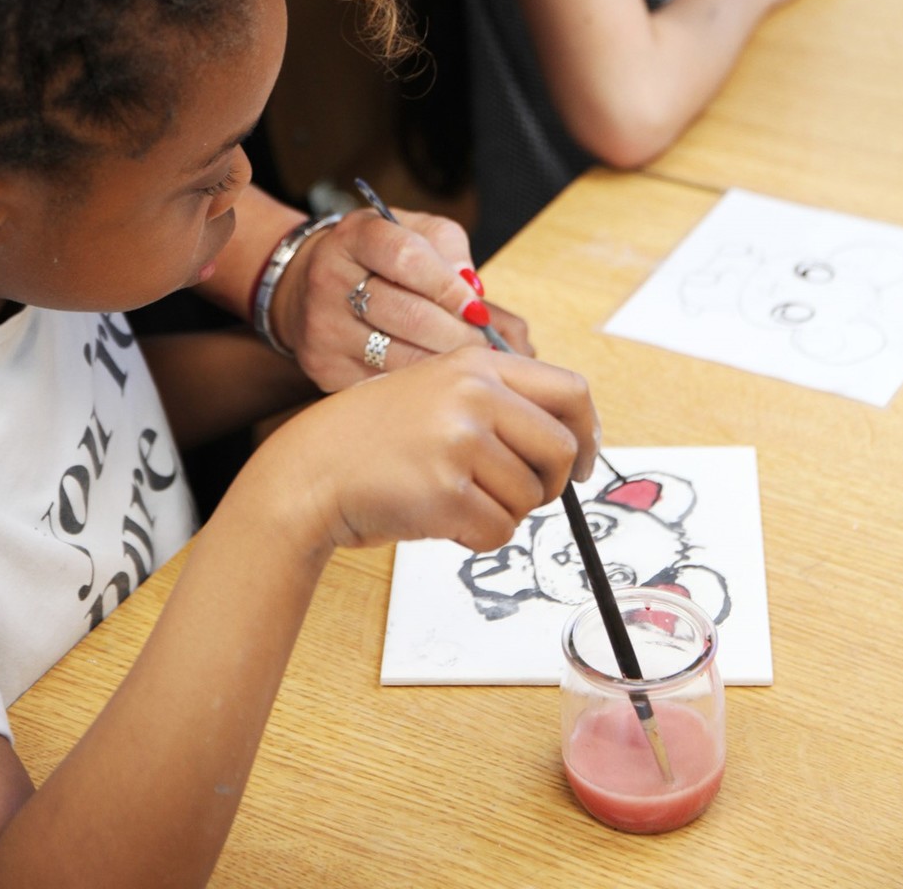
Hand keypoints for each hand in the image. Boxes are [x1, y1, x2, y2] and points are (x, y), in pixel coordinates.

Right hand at [259, 347, 598, 554]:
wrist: (312, 468)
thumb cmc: (375, 437)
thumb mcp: (438, 388)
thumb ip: (498, 399)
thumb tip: (572, 437)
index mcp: (478, 364)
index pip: (571, 391)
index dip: (589, 433)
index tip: (584, 461)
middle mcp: (475, 395)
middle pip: (562, 450)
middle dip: (549, 484)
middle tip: (514, 493)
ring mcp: (461, 442)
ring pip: (530, 498)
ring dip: (501, 512)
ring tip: (453, 497)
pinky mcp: (447, 492)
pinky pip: (499, 531)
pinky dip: (477, 536)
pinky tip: (440, 517)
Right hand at [269, 205, 531, 391]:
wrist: (306, 287)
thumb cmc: (377, 259)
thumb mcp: (413, 233)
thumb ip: (451, 252)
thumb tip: (480, 296)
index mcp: (354, 236)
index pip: (406, 258)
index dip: (449, 286)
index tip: (478, 308)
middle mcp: (329, 279)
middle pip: (407, 314)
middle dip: (458, 335)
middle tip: (490, 347)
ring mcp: (322, 328)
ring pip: (398, 355)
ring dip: (444, 364)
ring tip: (473, 366)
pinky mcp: (323, 368)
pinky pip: (383, 383)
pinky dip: (419, 386)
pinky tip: (438, 383)